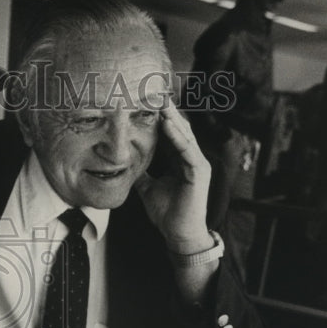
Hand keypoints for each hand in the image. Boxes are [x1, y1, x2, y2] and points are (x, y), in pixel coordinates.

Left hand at [134, 100, 213, 253]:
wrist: (178, 235)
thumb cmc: (168, 213)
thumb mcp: (148, 189)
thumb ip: (142, 175)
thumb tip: (126, 166)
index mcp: (180, 161)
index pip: (170, 134)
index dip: (159, 119)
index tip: (145, 103)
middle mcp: (191, 158)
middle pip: (179, 130)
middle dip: (167, 112)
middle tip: (153, 92)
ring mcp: (198, 164)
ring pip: (185, 135)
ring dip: (172, 118)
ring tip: (160, 102)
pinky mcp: (200, 172)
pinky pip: (188, 150)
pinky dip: (177, 136)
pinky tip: (167, 124)